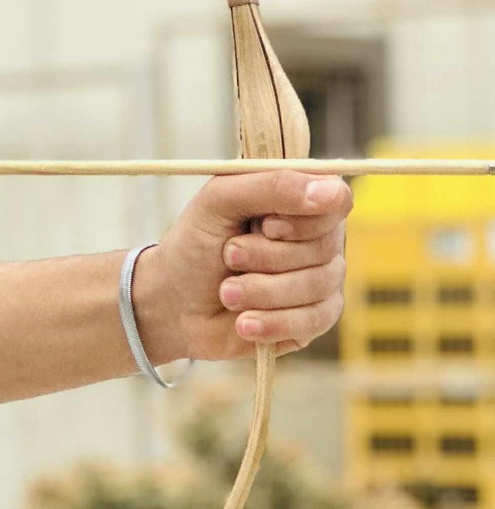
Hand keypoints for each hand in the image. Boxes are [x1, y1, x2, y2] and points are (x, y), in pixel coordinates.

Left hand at [133, 172, 351, 361]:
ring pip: (318, 285)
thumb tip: (332, 191)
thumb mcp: (219, 201)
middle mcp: (317, 237)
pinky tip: (243, 322)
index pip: (336, 201)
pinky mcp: (314, 317)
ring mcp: (320, 278)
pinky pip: (315, 320)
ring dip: (261, 291)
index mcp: (299, 201)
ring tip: (225, 293)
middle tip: (228, 257)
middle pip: (325, 247)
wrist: (172, 305)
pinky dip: (272, 322)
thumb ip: (272, 186)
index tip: (267, 226)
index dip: (303, 220)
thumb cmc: (195, 246)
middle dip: (267, 257)